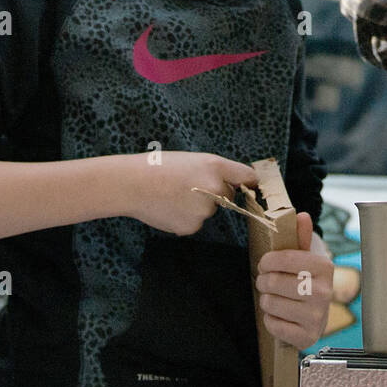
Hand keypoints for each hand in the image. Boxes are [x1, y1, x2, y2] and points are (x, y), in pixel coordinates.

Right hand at [125, 151, 258, 235]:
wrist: (133, 184)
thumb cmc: (162, 167)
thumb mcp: (195, 159)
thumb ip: (219, 171)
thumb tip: (238, 185)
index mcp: (216, 167)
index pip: (248, 176)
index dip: (251, 182)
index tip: (254, 186)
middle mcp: (216, 190)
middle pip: (228, 196)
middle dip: (216, 193)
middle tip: (189, 184)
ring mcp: (204, 211)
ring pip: (209, 210)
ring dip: (198, 206)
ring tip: (174, 195)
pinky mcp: (192, 227)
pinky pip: (195, 222)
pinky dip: (185, 217)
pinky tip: (170, 207)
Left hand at [255, 212, 334, 349]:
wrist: (316, 314)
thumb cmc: (305, 281)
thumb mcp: (305, 257)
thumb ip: (300, 237)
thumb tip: (302, 216)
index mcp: (325, 267)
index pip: (285, 258)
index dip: (267, 261)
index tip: (264, 264)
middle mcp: (324, 292)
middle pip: (274, 282)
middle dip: (263, 281)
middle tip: (266, 282)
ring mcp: (316, 316)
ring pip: (271, 303)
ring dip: (266, 300)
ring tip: (274, 298)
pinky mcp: (307, 337)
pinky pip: (273, 325)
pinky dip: (270, 320)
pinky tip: (279, 315)